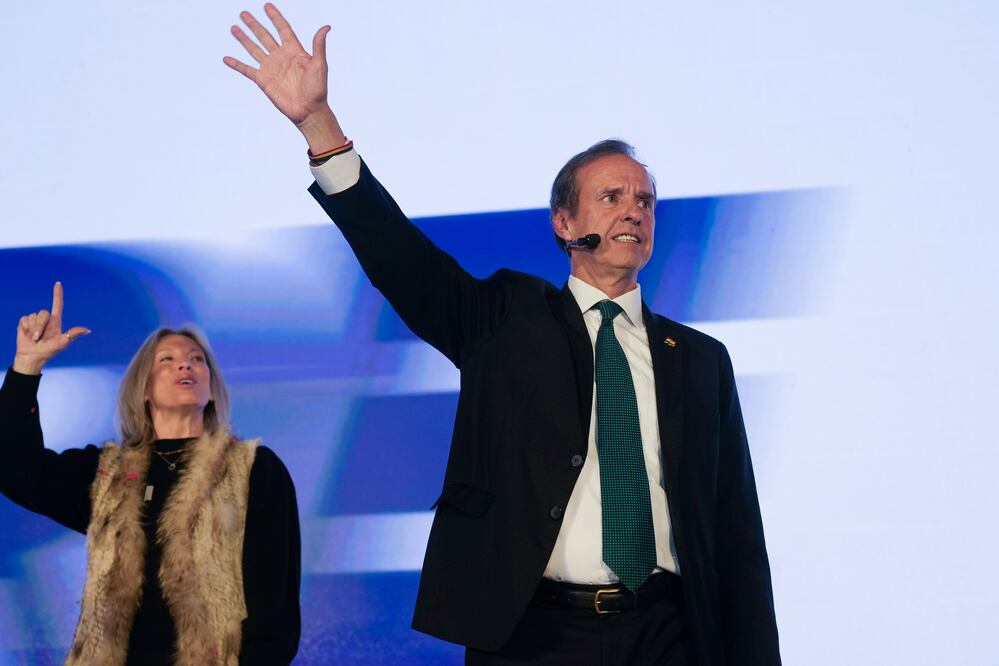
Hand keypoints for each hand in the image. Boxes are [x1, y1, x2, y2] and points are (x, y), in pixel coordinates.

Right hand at [13, 283, 89, 374]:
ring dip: (32, 329)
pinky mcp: (25, 322)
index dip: (58, 294)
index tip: (58, 283)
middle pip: (43, 313)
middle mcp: (46, 319)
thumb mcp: (61, 343)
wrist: (31, 357)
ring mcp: (35, 320)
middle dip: (39, 327)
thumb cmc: (48, 351)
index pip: (57, 305)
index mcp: (56, 322)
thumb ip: (72, 335)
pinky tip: (26, 335)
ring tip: (33, 338)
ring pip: (33, 316)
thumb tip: (88, 330)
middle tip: (38, 338)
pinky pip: (24, 319)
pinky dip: (24, 328)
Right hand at [224, 4, 346, 150]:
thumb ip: (319, 45)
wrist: (309, 110)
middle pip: (265, 36)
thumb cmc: (318, 89)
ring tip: (234, 28)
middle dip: (254, 24)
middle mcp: (281, 56)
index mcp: (295, 51)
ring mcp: (271, 68)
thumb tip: (326, 27)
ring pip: (254, 49)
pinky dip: (236, 64)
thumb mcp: (320, 65)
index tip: (267, 5)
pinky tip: (226, 58)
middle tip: (244, 13)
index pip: (283, 29)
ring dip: (244, 39)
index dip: (275, 17)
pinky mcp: (263, 80)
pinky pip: (247, 69)